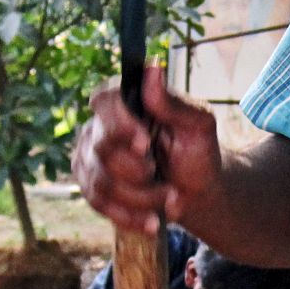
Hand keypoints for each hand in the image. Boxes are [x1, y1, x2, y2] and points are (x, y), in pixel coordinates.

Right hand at [73, 63, 222, 235]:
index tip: (144, 143)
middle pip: (102, 147)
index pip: (104, 99)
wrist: (195, 192)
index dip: (119, 123)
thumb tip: (153, 67)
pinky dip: (129, 215)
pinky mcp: (90, 185)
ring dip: (140, 197)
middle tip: (164, 177)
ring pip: (101, 181)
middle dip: (138, 171)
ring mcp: (90, 157)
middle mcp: (101, 125)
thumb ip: (174, 102)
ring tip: (169, 199)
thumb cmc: (197, 152)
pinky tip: (151, 221)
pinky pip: (98, 203)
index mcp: (126, 101)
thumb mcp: (198, 125)